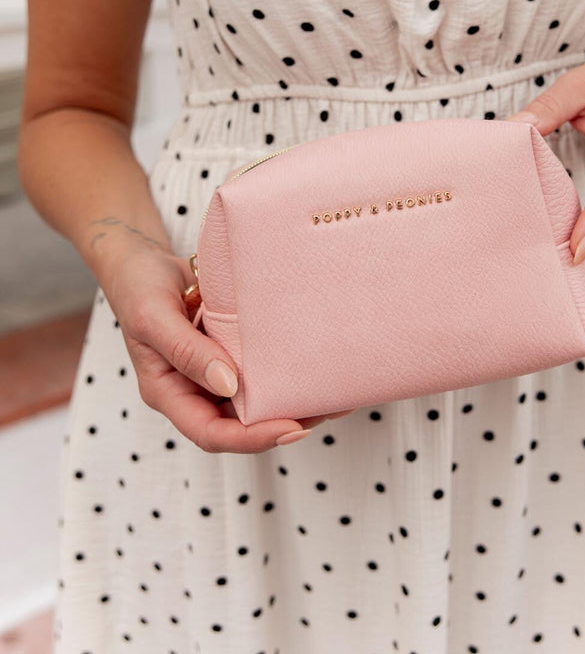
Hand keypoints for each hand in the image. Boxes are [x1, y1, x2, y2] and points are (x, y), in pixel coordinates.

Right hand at [103, 243, 353, 452]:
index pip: (211, 433)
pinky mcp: (233, 348)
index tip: (292, 428)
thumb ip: (186, 351)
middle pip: (241, 424)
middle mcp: (196, 389)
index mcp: (169, 393)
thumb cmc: (138, 287)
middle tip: (325, 409)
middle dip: (283, 423)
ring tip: (332, 391)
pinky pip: (260, 365)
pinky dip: (285, 367)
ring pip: (255, 398)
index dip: (251, 439)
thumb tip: (230, 385)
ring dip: (292, 398)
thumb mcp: (153, 317)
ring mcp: (216, 370)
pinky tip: (314, 359)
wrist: (144, 258)